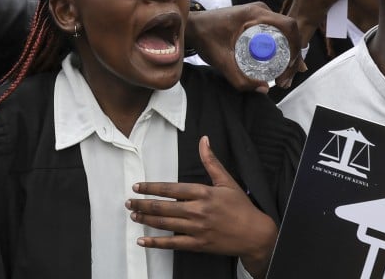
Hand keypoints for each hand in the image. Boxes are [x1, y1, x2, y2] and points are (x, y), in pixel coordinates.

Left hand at [127, 136, 277, 278]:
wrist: (255, 234)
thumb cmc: (241, 206)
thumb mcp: (227, 181)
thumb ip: (211, 161)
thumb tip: (204, 139)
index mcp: (203, 193)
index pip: (171, 189)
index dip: (152, 188)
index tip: (137, 187)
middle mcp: (198, 211)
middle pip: (164, 207)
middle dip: (143, 204)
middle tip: (129, 202)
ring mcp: (197, 229)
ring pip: (165, 224)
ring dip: (147, 220)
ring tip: (134, 215)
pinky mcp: (198, 244)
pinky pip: (173, 243)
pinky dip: (156, 243)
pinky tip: (143, 240)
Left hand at [187, 2, 305, 91]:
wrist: (192, 27)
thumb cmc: (204, 38)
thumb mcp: (221, 60)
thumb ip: (239, 78)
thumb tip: (264, 88)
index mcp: (256, 13)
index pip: (289, 27)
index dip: (295, 48)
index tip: (288, 69)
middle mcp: (261, 10)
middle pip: (290, 33)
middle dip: (293, 58)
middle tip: (284, 81)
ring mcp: (260, 14)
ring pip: (285, 35)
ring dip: (289, 56)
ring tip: (283, 79)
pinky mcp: (257, 21)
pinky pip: (277, 34)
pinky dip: (282, 50)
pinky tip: (285, 68)